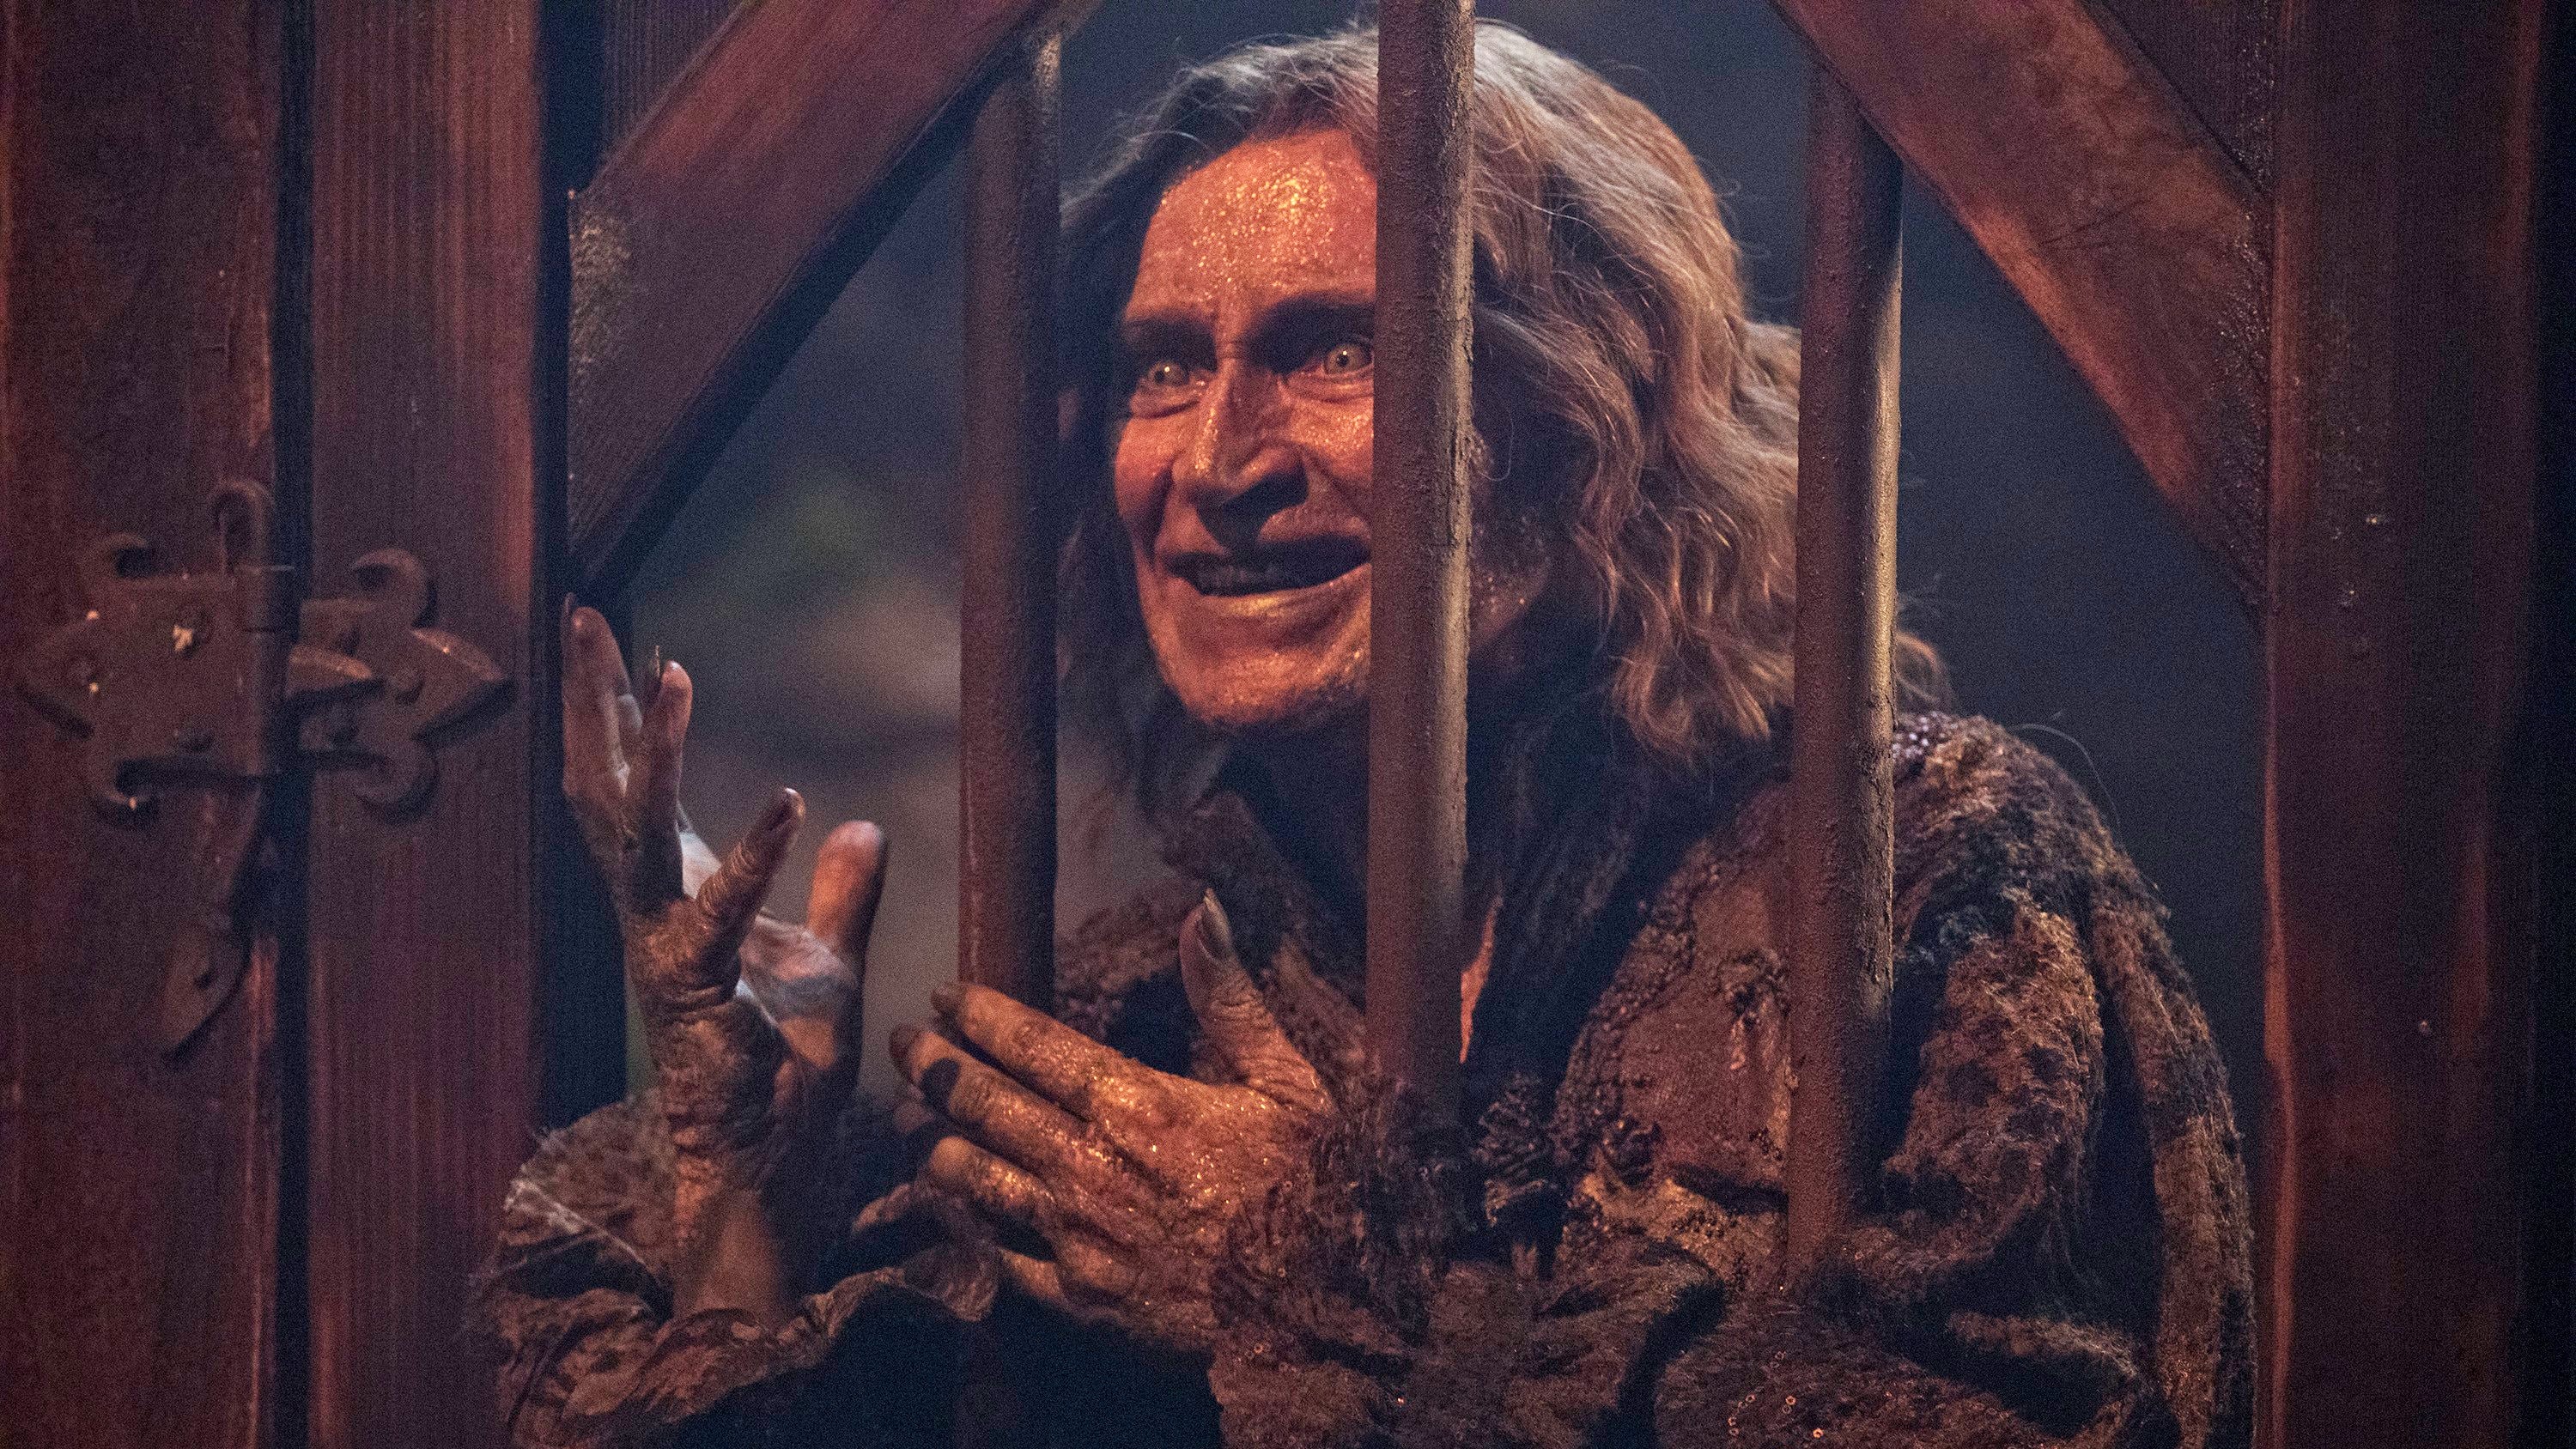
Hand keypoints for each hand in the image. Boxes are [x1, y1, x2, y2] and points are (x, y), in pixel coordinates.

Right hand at [559, 602, 886, 1320]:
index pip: (642, 785)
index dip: (626, 711)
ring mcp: (666, 950)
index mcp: (679, 896)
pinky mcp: (696, 993)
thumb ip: (846, 893)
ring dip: (658, 752)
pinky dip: (754, 859)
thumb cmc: (786, 1071)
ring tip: (670, 673)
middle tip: (581, 615)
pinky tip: (794, 803)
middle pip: (610, 787)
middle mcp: (655, 913)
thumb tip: (862, 822)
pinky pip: (719, 915)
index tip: (613, 633)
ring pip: (639, 834)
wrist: (770, 1163)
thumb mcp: (833, 960)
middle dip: (596, 701)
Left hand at [889, 894, 1330, 1353]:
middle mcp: (1088, 1164)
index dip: (981, 1015)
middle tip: (902, 1042)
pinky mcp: (1078, 1298)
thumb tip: (1202, 911)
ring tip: (904, 1120)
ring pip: (975, 1179)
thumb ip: (1230, 997)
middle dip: (934, 1067)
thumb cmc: (1315, 1186)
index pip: (1034, 1044)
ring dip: (933, 1142)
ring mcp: (1075, 1235)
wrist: (1325, 1307)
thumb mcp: (1288, 1080)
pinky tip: (944, 1210)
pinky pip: (999, 1256)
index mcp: (1136, 1103)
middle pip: (984, 1105)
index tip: (945, 995)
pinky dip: (963, 1226)